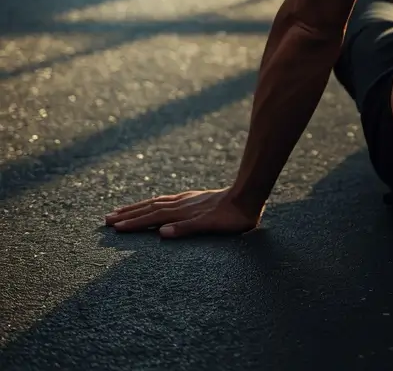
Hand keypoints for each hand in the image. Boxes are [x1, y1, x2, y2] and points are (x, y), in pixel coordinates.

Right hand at [104, 188, 262, 238]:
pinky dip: (155, 202)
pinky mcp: (195, 198)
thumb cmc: (232, 216)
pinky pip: (168, 199)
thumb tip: (161, 233)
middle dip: (128, 214)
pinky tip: (155, 203)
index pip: (152, 217)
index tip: (113, 227)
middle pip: (149, 208)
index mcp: (182, 212)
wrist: (248, 195)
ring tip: (122, 210)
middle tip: (106, 218)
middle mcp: (181, 203)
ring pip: (157, 202)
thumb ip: (186, 229)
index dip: (133, 222)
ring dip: (138, 207)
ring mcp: (188, 199)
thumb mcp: (210, 226)